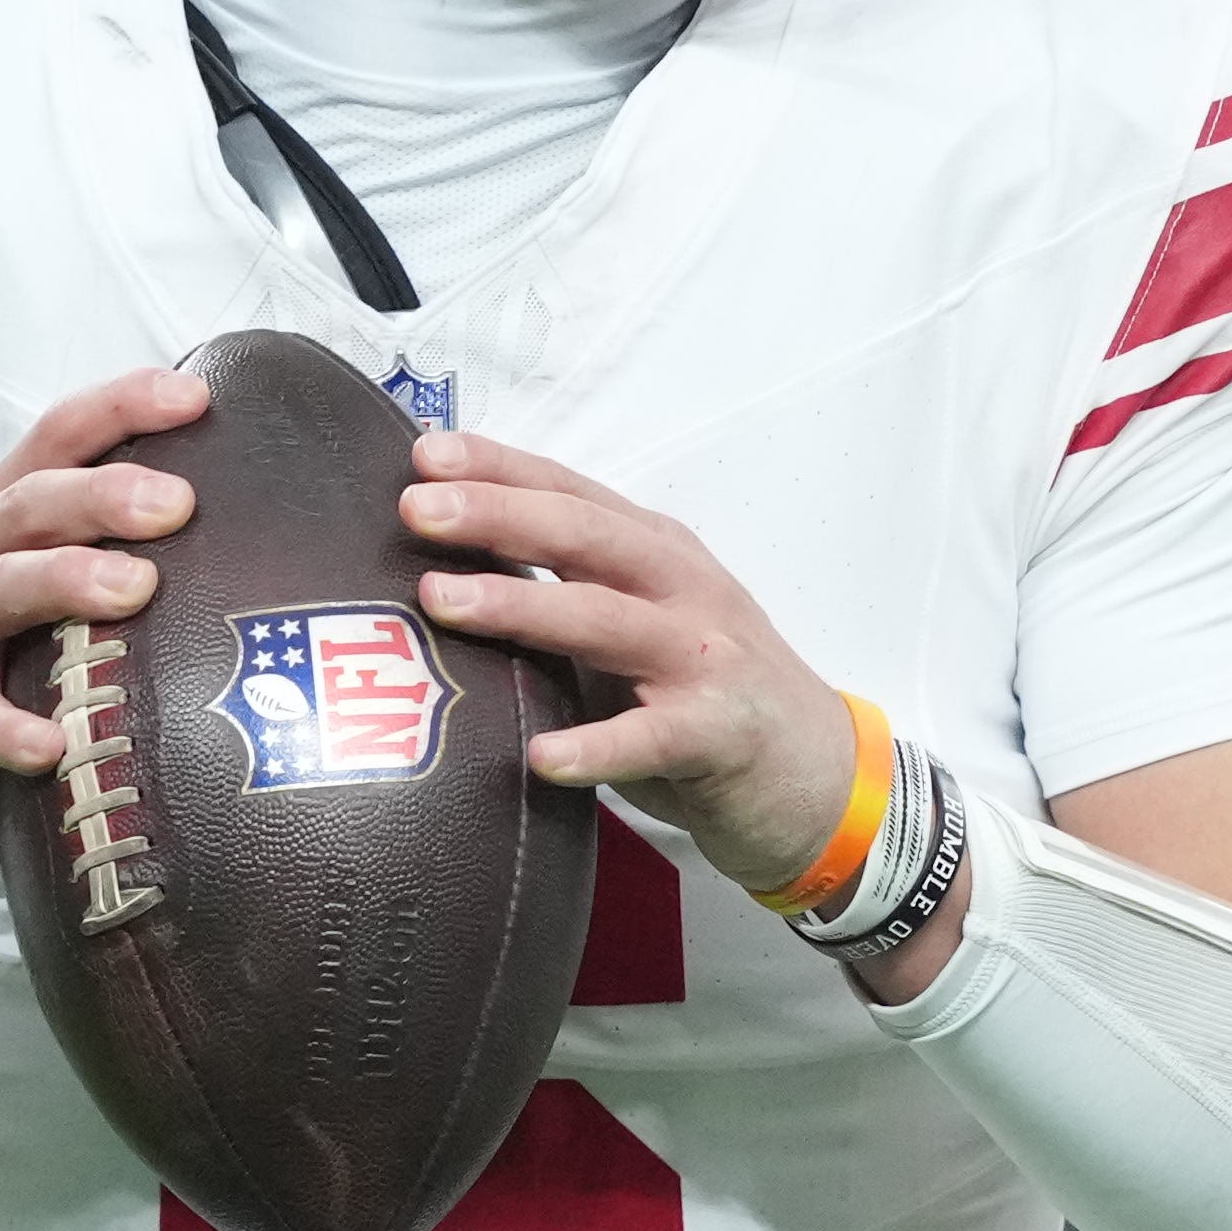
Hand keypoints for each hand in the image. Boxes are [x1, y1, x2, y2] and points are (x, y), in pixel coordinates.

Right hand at [0, 365, 207, 878]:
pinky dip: (4, 729)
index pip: (55, 440)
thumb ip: (110, 555)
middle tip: (178, 501)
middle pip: (27, 507)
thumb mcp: (35, 591)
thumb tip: (243, 535)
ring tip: (133, 591)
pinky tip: (48, 744)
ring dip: (62, 582)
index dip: (118, 408)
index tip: (193, 396)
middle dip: (101, 494)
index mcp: (1, 521)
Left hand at [397, 432, 875, 902]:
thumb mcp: (641, 624)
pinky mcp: (716, 735)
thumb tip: (444, 571)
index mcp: (657, 554)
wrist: (814, 776)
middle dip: (500, 515)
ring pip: (606, 619)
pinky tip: (539, 755)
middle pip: (586, 536)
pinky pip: (647, 739)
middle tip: (417, 509)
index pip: (572, 493)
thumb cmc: (704, 695)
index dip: (500, 468)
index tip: (423, 453)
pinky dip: (593, 747)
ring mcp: (703, 659)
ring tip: (443, 600)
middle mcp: (683, 590)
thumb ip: (568, 594)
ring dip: (522, 604)